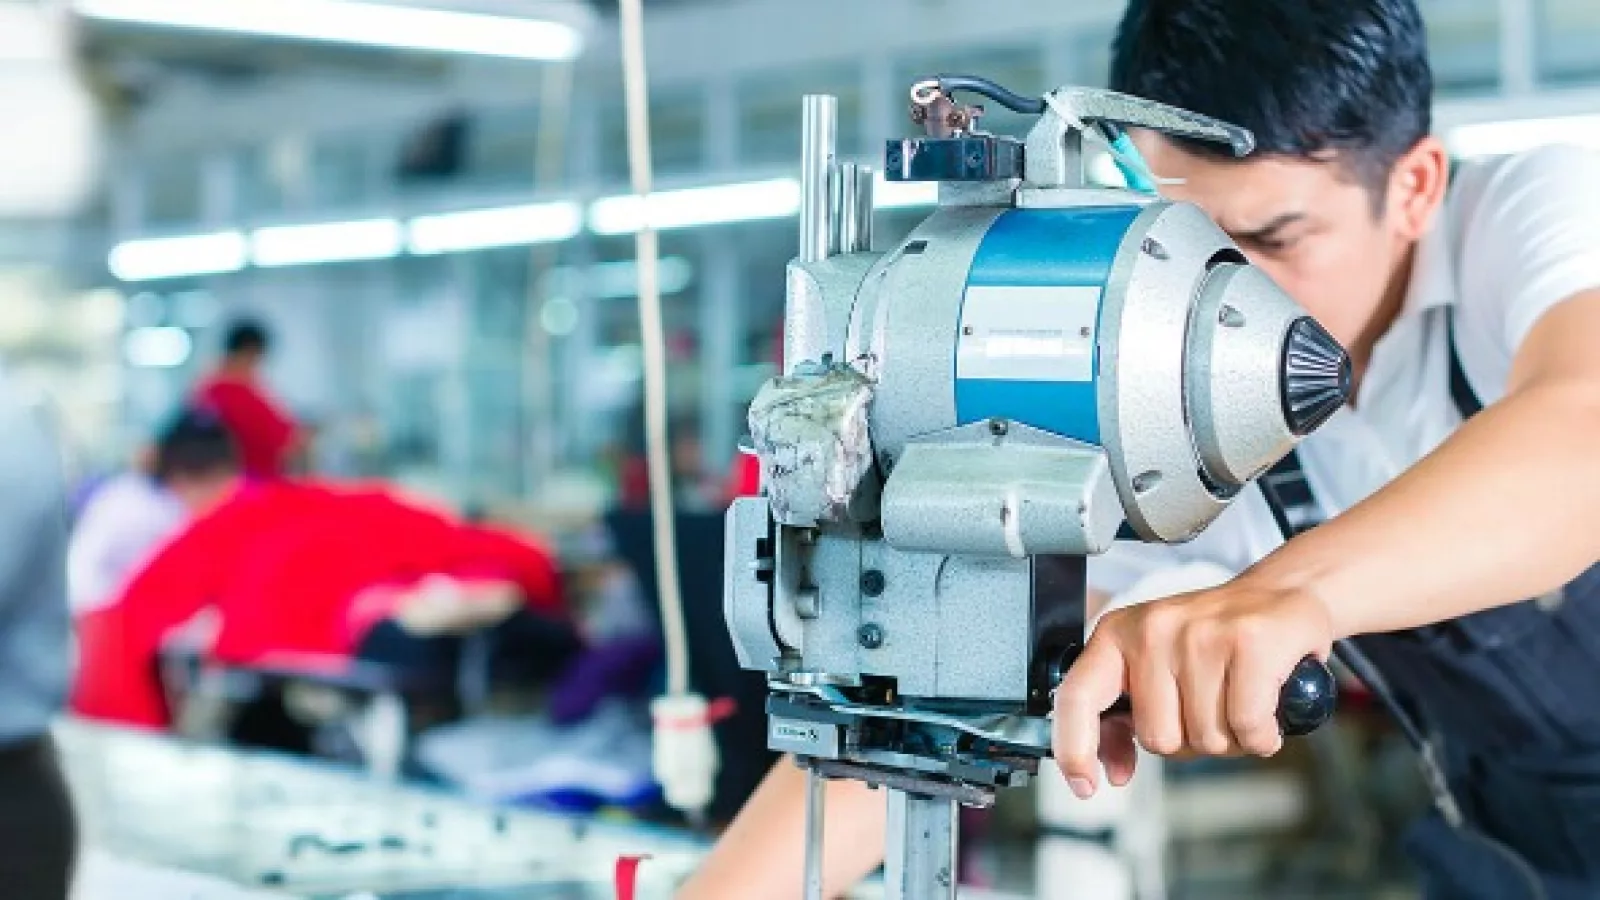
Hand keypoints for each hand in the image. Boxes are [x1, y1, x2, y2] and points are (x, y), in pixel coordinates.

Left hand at [1051, 577, 1333, 798]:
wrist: (1285, 593)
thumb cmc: (1219, 638)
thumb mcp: (1158, 666)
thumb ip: (1127, 715)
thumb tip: (1112, 768)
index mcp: (1118, 634)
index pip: (1078, 695)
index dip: (1074, 747)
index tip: (1084, 784)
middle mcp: (1152, 629)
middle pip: (1158, 739)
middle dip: (1191, 740)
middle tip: (1212, 705)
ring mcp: (1199, 633)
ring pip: (1205, 739)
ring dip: (1231, 737)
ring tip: (1240, 698)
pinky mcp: (1248, 642)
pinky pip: (1247, 728)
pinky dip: (1263, 734)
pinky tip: (1266, 708)